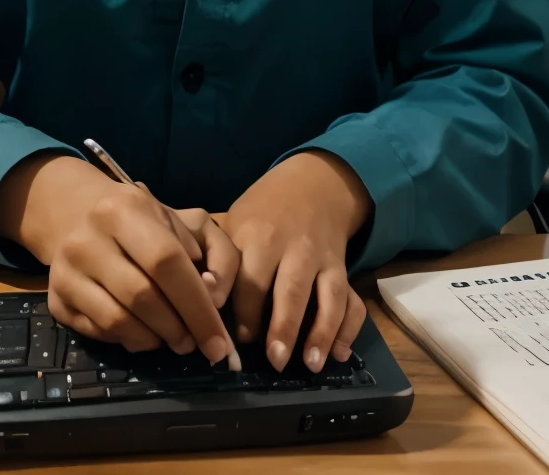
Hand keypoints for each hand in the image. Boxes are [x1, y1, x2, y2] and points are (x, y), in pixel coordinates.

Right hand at [0, 154, 240, 363]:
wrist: (76, 213)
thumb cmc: (139, 220)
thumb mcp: (179, 219)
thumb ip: (210, 251)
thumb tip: (213, 297)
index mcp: (125, 208)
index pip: (167, 261)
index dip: (197, 306)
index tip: (219, 341)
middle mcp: (88, 238)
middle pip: (142, 296)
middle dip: (178, 328)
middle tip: (196, 343)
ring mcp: (66, 270)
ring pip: (119, 321)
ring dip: (155, 340)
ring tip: (173, 338)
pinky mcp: (55, 299)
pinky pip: (99, 332)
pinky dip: (129, 340)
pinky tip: (144, 332)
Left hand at [222, 151, 372, 373]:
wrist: (312, 183)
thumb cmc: (263, 212)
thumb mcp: (236, 222)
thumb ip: (221, 261)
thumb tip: (196, 303)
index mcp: (259, 237)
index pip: (250, 279)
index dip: (243, 312)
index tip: (236, 340)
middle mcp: (294, 248)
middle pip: (291, 288)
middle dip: (284, 325)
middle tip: (275, 361)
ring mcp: (322, 258)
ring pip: (328, 294)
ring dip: (322, 331)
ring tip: (313, 365)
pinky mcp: (343, 267)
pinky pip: (352, 299)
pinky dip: (349, 328)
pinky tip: (340, 354)